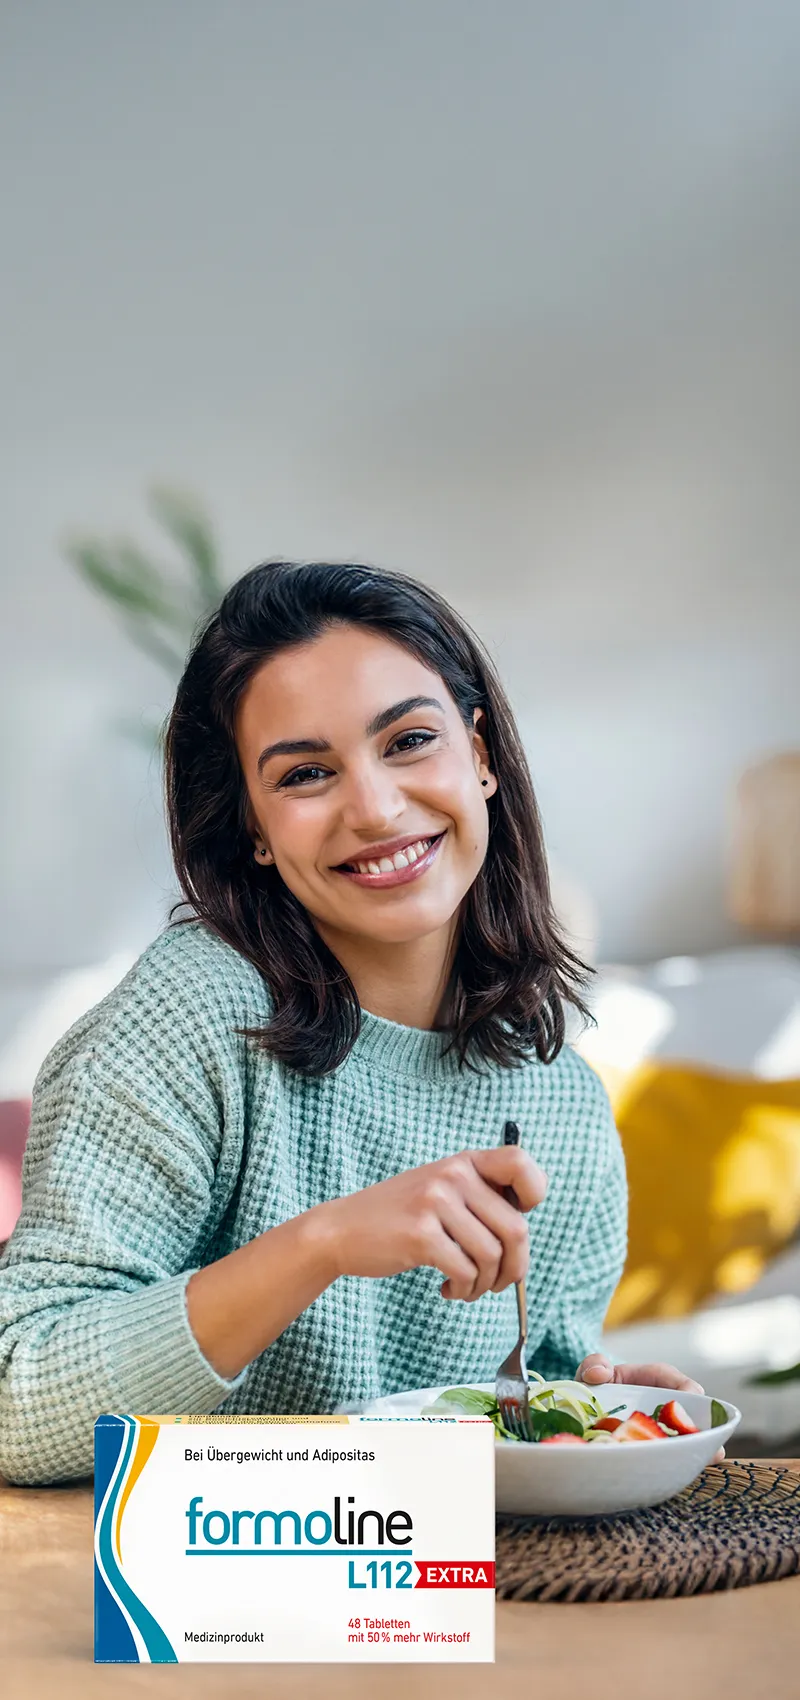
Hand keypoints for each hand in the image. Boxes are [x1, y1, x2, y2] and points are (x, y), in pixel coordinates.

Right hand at [314, 1146, 547, 1301]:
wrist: (341, 1230)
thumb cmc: (399, 1218)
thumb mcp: (440, 1191)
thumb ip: (479, 1199)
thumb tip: (523, 1236)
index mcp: (464, 1162)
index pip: (522, 1163)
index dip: (532, 1196)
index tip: (513, 1222)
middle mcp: (453, 1175)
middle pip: (516, 1228)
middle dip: (514, 1268)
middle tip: (498, 1283)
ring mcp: (436, 1202)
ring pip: (492, 1256)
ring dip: (485, 1285)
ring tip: (466, 1288)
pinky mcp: (421, 1234)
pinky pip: (466, 1272)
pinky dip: (464, 1291)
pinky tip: (448, 1290)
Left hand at [575, 1353, 725, 1461]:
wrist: (584, 1413)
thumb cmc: (594, 1387)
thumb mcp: (592, 1371)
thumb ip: (594, 1366)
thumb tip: (598, 1374)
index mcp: (650, 1379)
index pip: (673, 1379)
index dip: (685, 1387)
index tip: (692, 1395)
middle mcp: (661, 1404)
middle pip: (689, 1410)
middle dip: (703, 1422)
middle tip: (712, 1436)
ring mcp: (660, 1427)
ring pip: (685, 1434)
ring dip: (700, 1444)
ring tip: (713, 1455)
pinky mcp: (656, 1447)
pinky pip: (672, 1451)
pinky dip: (680, 1460)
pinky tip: (687, 1470)